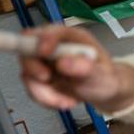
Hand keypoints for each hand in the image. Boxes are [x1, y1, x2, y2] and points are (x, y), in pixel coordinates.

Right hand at [19, 26, 133, 111]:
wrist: (104, 93)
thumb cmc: (106, 79)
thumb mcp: (101, 74)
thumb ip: (86, 67)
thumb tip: (63, 62)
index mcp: (72, 38)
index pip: (51, 32)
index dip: (44, 40)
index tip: (44, 53)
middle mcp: (55, 47)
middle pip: (28, 49)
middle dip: (33, 67)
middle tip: (46, 79)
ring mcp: (44, 62)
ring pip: (27, 73)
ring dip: (43, 91)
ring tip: (67, 101)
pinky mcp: (39, 78)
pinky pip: (31, 88)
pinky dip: (45, 99)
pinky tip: (64, 101)